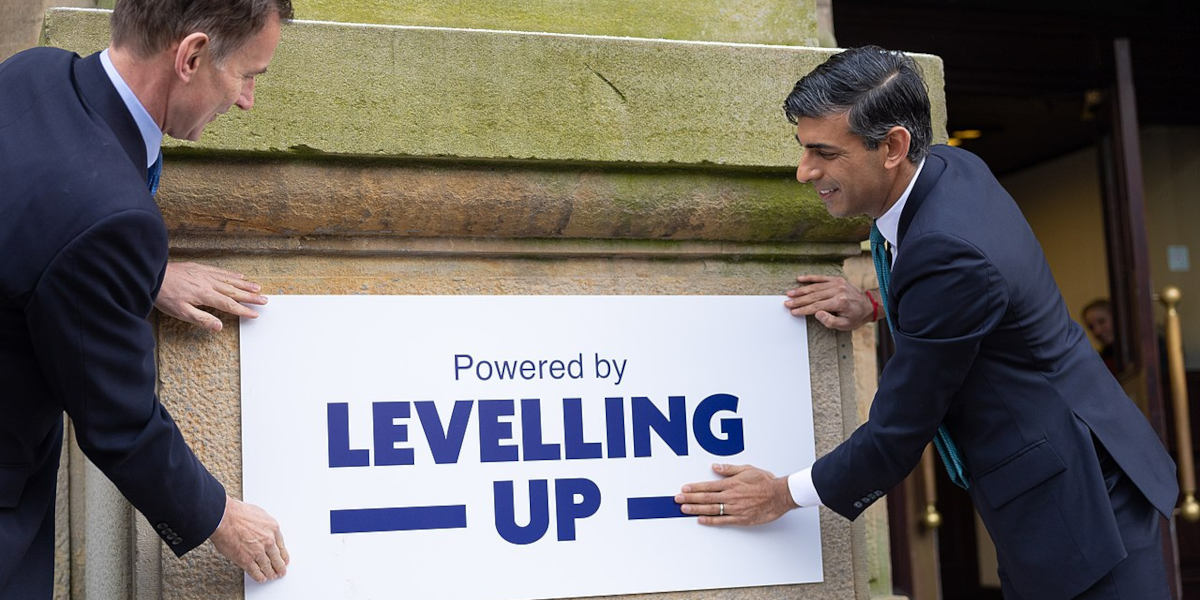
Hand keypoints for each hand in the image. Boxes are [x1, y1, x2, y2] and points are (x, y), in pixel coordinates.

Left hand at [155, 262, 266, 331]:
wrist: (152, 275)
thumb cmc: (164, 295)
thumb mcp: (181, 312)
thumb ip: (201, 319)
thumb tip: (219, 326)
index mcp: (205, 295)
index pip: (229, 304)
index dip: (243, 310)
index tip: (255, 314)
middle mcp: (209, 283)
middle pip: (234, 291)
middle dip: (251, 296)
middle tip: (264, 299)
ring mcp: (205, 274)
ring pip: (230, 280)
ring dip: (245, 284)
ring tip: (257, 288)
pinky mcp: (200, 268)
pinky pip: (220, 271)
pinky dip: (232, 274)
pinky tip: (239, 275)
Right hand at [209, 495, 288, 582]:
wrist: (224, 518)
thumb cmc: (237, 513)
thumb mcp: (260, 514)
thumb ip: (265, 526)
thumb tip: (265, 532)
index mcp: (273, 528)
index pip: (282, 546)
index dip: (283, 556)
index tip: (284, 560)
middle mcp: (268, 541)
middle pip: (277, 558)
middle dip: (280, 567)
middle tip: (281, 571)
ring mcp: (258, 552)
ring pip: (267, 567)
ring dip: (271, 573)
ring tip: (272, 576)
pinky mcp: (246, 560)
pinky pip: (256, 572)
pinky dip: (259, 577)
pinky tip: (261, 578)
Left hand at [674, 463, 797, 525]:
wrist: (779, 495)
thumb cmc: (765, 481)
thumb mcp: (747, 469)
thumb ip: (729, 469)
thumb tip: (715, 467)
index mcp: (731, 484)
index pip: (707, 486)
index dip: (694, 488)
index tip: (683, 489)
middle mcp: (731, 497)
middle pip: (705, 498)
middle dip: (689, 498)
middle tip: (677, 499)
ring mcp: (735, 508)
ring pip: (711, 510)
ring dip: (696, 510)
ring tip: (684, 509)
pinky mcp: (741, 519)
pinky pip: (723, 520)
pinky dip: (711, 521)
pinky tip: (701, 520)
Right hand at [784, 275, 874, 330]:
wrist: (868, 305)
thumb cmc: (855, 317)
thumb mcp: (845, 325)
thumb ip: (830, 321)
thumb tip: (817, 313)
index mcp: (840, 302)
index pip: (816, 306)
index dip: (803, 309)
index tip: (793, 311)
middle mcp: (838, 291)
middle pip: (813, 296)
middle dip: (799, 300)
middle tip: (787, 302)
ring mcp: (837, 284)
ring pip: (815, 287)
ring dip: (801, 290)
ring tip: (790, 294)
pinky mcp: (837, 279)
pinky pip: (821, 278)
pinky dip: (809, 278)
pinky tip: (799, 279)